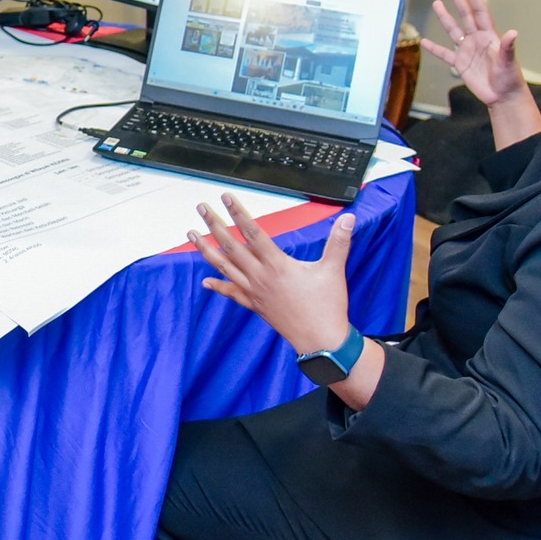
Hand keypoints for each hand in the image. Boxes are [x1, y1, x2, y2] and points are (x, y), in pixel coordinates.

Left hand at [190, 195, 353, 355]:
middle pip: (231, 246)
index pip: (253, 232)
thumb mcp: (334, 270)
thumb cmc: (327, 307)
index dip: (238, 213)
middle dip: (214, 225)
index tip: (226, 198)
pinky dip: (217, 287)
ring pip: (224, 267)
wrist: (321, 341)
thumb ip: (339, 241)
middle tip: (202, 208)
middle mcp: (260, 277)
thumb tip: (349, 218)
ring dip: (206, 250)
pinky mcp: (255, 306)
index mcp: (277, 265)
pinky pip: (231, 294)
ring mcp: (254, 292)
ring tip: (191, 236)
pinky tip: (205, 282)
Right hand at [420, 0, 526, 108]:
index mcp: (490, 36)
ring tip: (437, 4)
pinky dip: (434, 49)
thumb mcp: (508, 62)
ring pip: (454, 30)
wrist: (502, 96)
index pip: (480, 13)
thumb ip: (508, 47)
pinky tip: (425, 42)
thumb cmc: (509, 78)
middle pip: (466, 16)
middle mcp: (477, 39)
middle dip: (459, 0)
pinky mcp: (460, 64)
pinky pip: (445, 54)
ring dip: (445, 18)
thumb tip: (513, 33)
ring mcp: (468, 50)